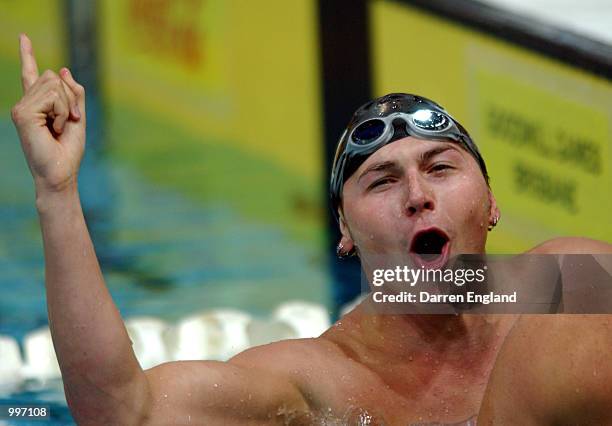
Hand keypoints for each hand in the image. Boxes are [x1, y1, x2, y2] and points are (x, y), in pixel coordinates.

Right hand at [11, 34, 85, 193]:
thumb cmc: (68, 151)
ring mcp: (22, 107)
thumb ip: (73, 94)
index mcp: (37, 104)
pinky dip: (62, 112)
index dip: (27, 54)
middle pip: (53, 75)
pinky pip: (54, 97)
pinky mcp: (22, 113)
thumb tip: (63, 69)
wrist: (61, 173)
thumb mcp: (77, 117)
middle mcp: (26, 103)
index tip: (23, 37)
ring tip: (60, 128)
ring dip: (67, 107)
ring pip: (54, 84)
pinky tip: (55, 129)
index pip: (31, 75)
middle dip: (70, 97)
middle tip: (69, 122)